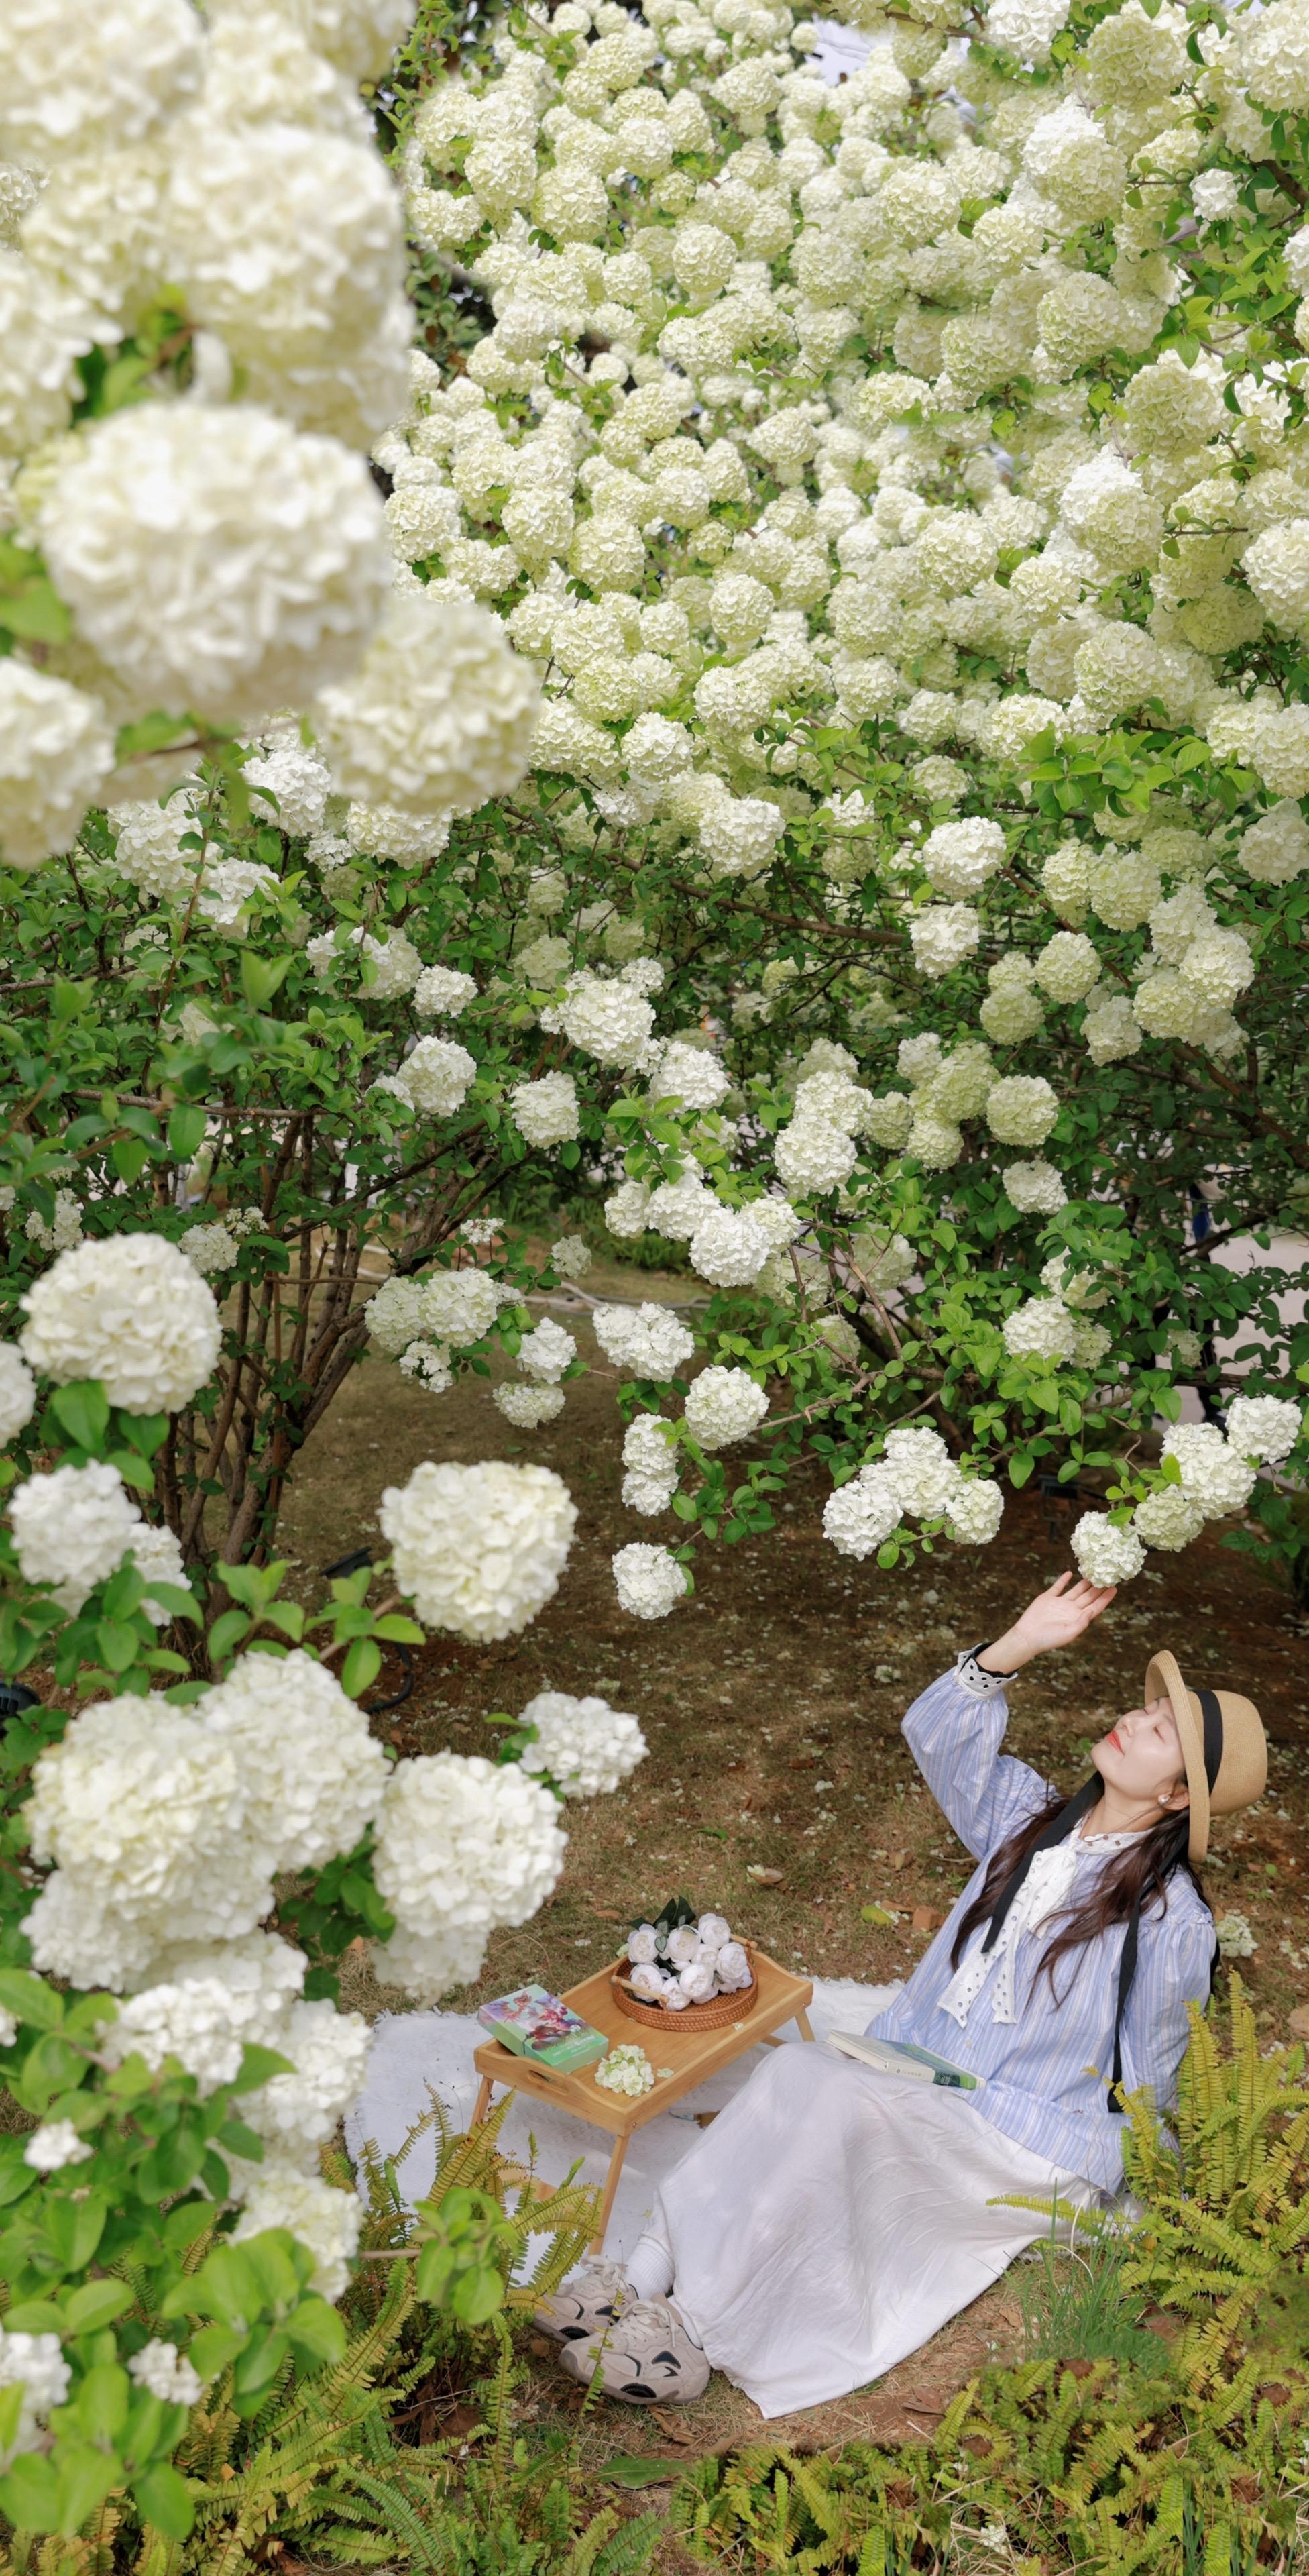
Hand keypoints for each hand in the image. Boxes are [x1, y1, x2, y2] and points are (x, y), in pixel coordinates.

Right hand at [978, 1572, 1116, 1673]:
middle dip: (1098, 1588)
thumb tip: (1093, 1610)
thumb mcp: (1069, 1633)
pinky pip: (1057, 1587)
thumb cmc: (1049, 1639)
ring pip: (1075, 1590)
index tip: (1114, 1588)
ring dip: (1084, 1583)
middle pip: (1088, 1597)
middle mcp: (1071, 1610)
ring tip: (1093, 1574)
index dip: (1105, 1598)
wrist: (1028, 1637)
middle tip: (1107, 1576)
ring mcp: (1059, 1603)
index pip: (1096, 1606)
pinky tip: (1070, 1573)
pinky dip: (1063, 1580)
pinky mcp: (1047, 1598)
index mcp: (1078, 1619)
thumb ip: (1082, 1622)